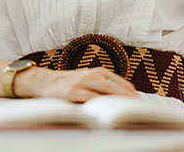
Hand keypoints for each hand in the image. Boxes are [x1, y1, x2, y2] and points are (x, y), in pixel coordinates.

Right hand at [14, 66, 136, 102]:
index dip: (129, 91)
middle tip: (136, 107)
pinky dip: (97, 105)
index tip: (138, 100)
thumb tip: (123, 97)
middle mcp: (90, 75)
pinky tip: (104, 112)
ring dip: (115, 100)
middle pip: (113, 86)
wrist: (45, 81)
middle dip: (126, 96)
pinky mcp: (72, 92)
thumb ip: (102, 85)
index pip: (118, 81)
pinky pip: (88, 99)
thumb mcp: (87, 79)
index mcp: (97, 71)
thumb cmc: (69, 82)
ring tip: (125, 109)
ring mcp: (81, 83)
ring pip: (103, 91)